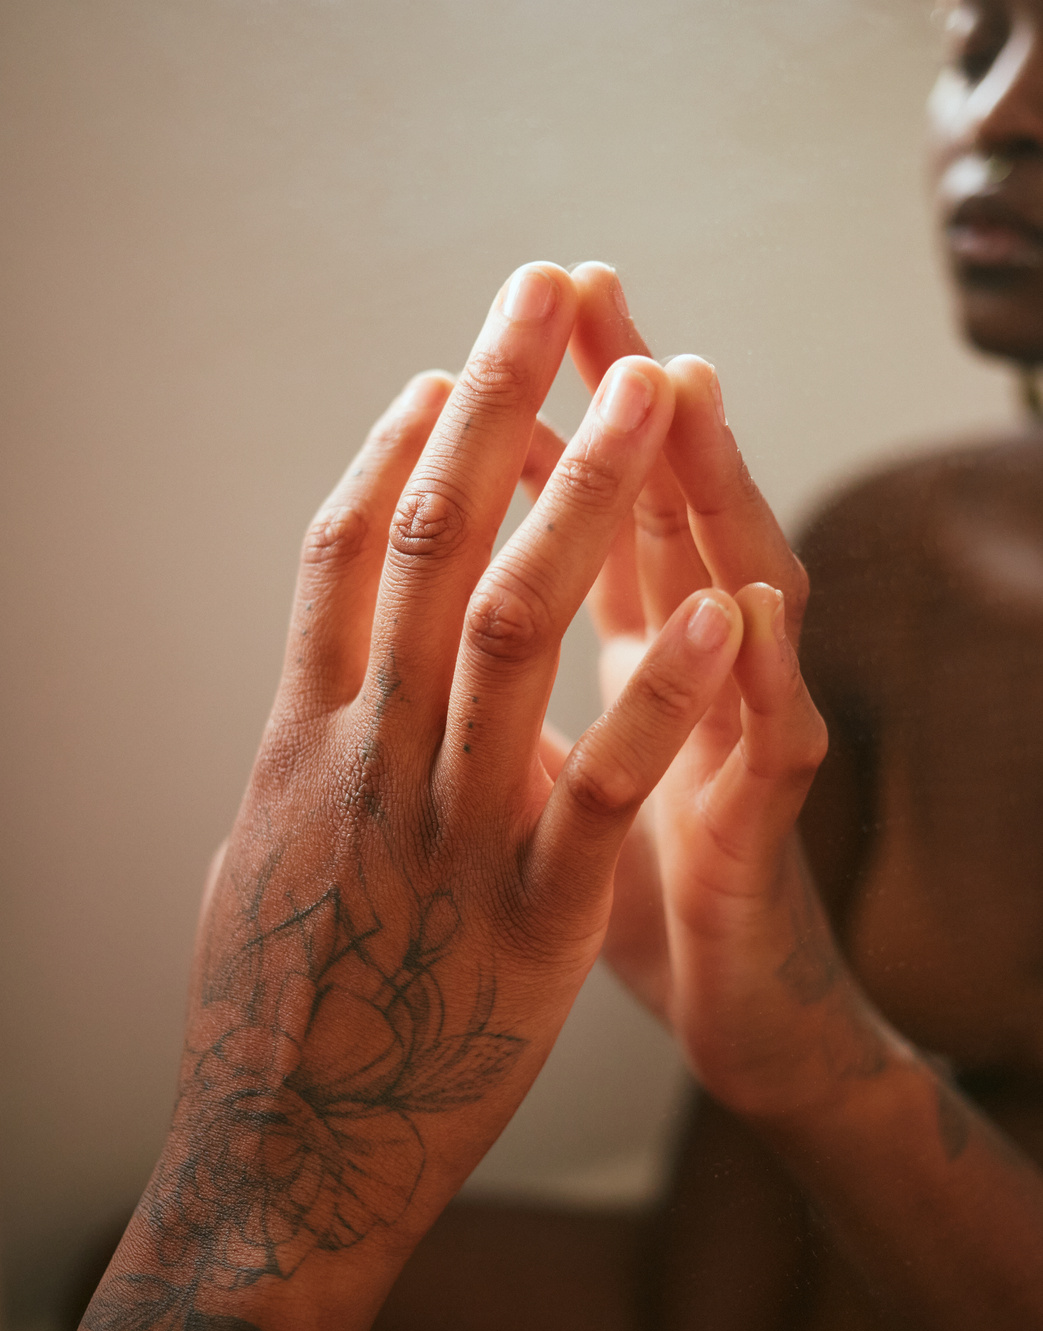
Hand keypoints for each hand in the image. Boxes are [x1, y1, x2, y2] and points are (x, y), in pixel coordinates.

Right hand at [166, 262, 747, 1296]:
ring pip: (516, 630)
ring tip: (652, 392)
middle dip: (496, 405)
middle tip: (546, 290)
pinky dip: (664, 692)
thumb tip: (312, 692)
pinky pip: (601, 784)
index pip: (345, 552)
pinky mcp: (529, 917)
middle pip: (432, 544)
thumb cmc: (267, 1014)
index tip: (448, 373)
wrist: (277, 1166)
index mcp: (300, 740)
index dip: (398, 448)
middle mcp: (367, 759)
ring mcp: (447, 832)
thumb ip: (295, 763)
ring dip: (590, 498)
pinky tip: (722, 608)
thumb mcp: (259, 860)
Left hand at [537, 265, 866, 1117]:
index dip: (557, 417)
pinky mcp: (765, 824)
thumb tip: (448, 575)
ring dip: (709, 491)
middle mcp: (698, 673)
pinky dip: (754, 671)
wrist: (725, 1008)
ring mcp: (740, 735)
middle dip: (629, 402)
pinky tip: (743, 600)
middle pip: (668, 511)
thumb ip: (522, 669)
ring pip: (737, 591)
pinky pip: (767, 738)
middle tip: (591, 291)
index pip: (602, 508)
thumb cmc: (637, 878)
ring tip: (683, 389)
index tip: (507, 327)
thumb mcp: (561, 757)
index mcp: (641, 655)